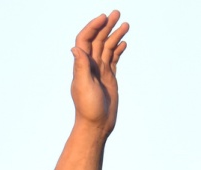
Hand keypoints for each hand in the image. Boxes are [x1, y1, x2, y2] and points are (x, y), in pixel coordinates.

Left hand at [71, 12, 129, 133]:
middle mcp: (90, 66)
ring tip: (125, 24)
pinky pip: (113, 59)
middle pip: (97, 40)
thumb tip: (75, 48)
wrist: (96, 125)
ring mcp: (100, 72)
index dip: (93, 27)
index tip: (104, 18)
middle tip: (117, 13)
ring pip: (107, 48)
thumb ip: (81, 66)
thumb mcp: (83, 86)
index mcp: (82, 66)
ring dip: (114, 35)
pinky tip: (124, 43)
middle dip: (106, 26)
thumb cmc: (88, 108)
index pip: (85, 40)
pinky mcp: (108, 78)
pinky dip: (117, 49)